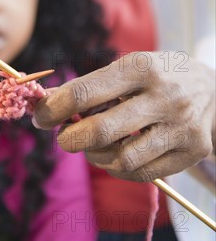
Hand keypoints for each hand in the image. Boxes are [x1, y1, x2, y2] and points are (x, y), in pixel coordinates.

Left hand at [33, 52, 214, 181]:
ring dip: (94, 157)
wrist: (213, 89)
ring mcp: (181, 126)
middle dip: (70, 139)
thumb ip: (90, 86)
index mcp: (141, 66)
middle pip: (102, 130)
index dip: (54, 109)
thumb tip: (48, 104)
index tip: (41, 117)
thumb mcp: (127, 67)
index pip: (85, 91)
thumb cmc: (156, 76)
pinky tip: (112, 157)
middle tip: (61, 139)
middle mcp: (164, 95)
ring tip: (90, 147)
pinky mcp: (192, 151)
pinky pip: (142, 173)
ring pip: (122, 158)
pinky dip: (117, 169)